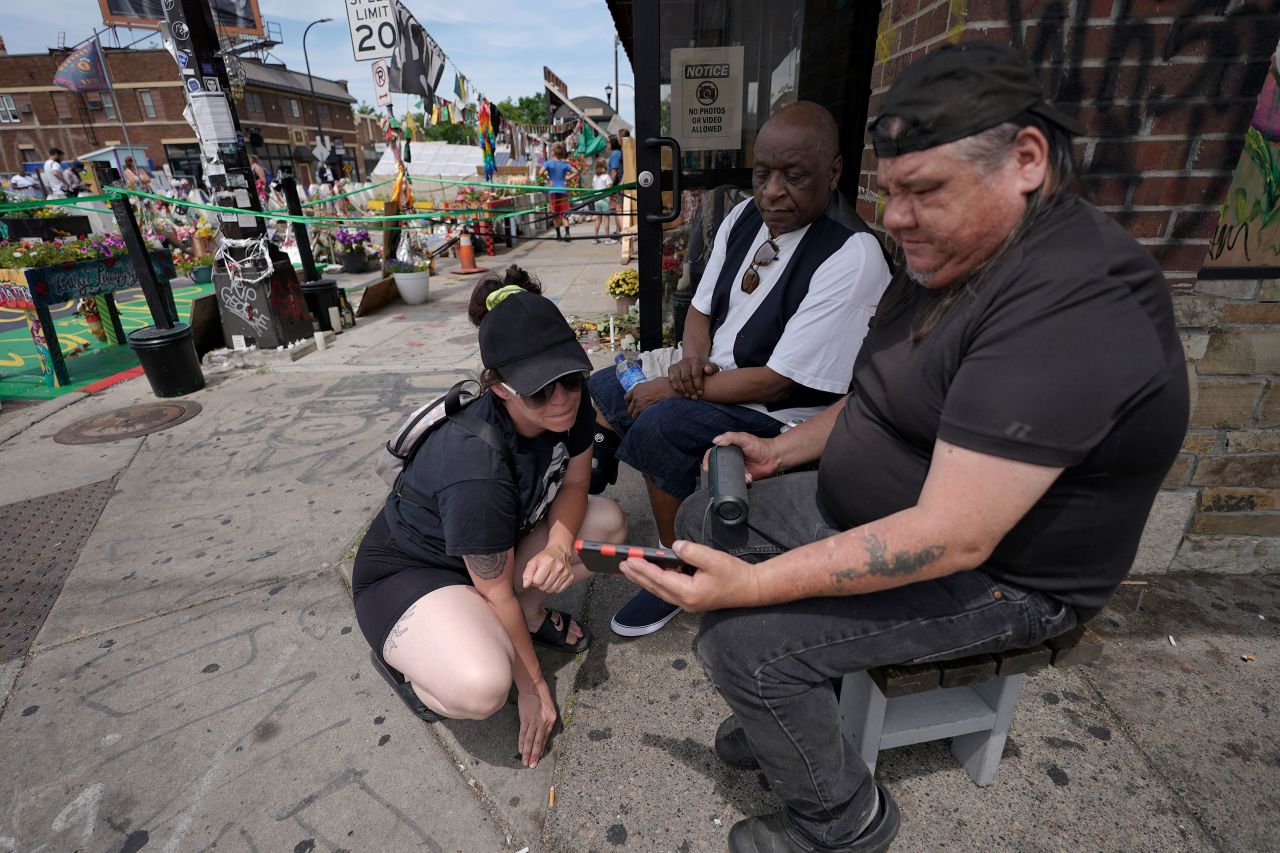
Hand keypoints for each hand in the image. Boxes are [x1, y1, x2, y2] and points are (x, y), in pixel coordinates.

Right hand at [516, 680, 556, 767]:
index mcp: (551, 721)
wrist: (533, 686)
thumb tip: (541, 733)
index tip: (538, 759)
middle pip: (538, 742)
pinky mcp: (525, 719)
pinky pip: (523, 733)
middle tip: (531, 766)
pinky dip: (521, 742)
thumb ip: (546, 721)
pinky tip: (520, 750)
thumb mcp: (549, 709)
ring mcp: (534, 721)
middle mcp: (544, 723)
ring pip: (530, 740)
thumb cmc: (541, 696)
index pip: (545, 739)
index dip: (541, 750)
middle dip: (534, 755)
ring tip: (525, 762)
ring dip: (527, 752)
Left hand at [523, 545, 572, 593]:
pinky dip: (555, 587)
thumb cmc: (545, 557)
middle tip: (542, 576)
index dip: (534, 580)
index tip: (536, 575)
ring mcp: (566, 573)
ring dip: (547, 586)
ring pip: (551, 590)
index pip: (537, 581)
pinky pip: (559, 590)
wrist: (559, 551)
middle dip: (540, 584)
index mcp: (548, 562)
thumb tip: (526, 585)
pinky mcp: (570, 577)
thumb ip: (527, 574)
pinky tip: (555, 579)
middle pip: (544, 587)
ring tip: (548, 577)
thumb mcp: (532, 562)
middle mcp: (559, 567)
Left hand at [620, 540, 759, 611]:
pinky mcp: (690, 600)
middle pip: (655, 588)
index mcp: (690, 593)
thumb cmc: (734, 574)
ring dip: (644, 580)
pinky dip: (655, 582)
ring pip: (659, 591)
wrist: (750, 589)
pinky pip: (667, 591)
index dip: (643, 568)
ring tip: (629, 569)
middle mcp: (685, 602)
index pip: (660, 579)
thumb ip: (692, 552)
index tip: (629, 559)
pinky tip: (649, 575)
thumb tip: (674, 546)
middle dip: (637, 575)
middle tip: (621, 564)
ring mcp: (687, 603)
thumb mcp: (714, 559)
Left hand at [625, 378, 676, 418]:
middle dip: (634, 411)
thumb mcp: (654, 382)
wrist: (671, 390)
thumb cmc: (666, 385)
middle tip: (640, 412)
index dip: (630, 402)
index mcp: (637, 388)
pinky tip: (648, 419)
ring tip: (645, 417)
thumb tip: (649, 390)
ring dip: (638, 416)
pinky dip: (643, 420)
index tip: (634, 405)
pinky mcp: (644, 411)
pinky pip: (640, 419)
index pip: (626, 398)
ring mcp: (639, 405)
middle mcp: (636, 396)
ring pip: (634, 415)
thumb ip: (647, 388)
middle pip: (629, 408)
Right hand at [668, 355, 719, 398]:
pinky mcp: (671, 368)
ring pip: (677, 379)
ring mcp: (677, 365)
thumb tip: (708, 370)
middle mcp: (685, 362)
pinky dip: (676, 388)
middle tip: (694, 397)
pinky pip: (671, 380)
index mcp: (696, 361)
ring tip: (687, 396)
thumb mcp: (711, 368)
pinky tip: (682, 393)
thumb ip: (712, 369)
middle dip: (690, 389)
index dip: (698, 385)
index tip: (700, 393)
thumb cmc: (703, 369)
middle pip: (686, 378)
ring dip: (682, 389)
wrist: (693, 364)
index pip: (695, 375)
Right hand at [701, 432, 779, 482]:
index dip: (708, 459)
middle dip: (720, 472)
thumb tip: (717, 440)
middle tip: (722, 474)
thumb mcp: (744, 438)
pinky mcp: (743, 476)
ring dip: (733, 477)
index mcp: (729, 448)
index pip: (713, 453)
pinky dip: (743, 480)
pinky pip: (738, 481)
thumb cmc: (760, 446)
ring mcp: (736, 468)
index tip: (707, 466)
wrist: (773, 458)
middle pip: (719, 466)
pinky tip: (748, 476)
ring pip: (728, 476)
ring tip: (743, 474)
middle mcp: (731, 458)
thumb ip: (730, 437)